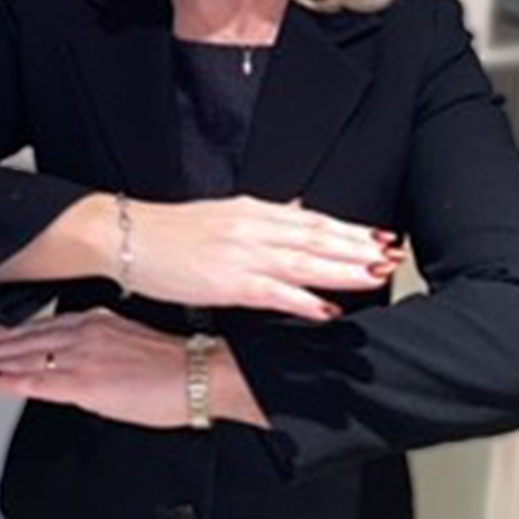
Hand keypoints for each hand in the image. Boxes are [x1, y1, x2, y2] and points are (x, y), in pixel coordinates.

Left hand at [0, 309, 199, 428]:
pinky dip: (5, 378)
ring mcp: (80, 355)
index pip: (41, 325)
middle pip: (24, 337)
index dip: (8, 331)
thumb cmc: (175, 365)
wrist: (198, 374)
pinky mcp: (82, 382)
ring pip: (21, 355)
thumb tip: (79, 363)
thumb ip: (99, 347)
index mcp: (97, 319)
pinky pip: (33, 380)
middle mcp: (85, 331)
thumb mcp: (130, 341)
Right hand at [123, 195, 403, 319]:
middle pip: (319, 239)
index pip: (316, 221)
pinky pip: (272, 292)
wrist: (123, 236)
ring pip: (304, 262)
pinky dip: (302, 300)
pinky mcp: (225, 280)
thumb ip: (267, 217)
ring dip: (343, 270)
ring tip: (375, 276)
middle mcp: (255, 228)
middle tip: (395, 256)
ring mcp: (242, 253)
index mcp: (256, 212)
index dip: (353, 230)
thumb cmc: (171, 232)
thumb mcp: (226, 215)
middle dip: (360, 248)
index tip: (382, 237)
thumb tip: (301, 210)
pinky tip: (326, 308)